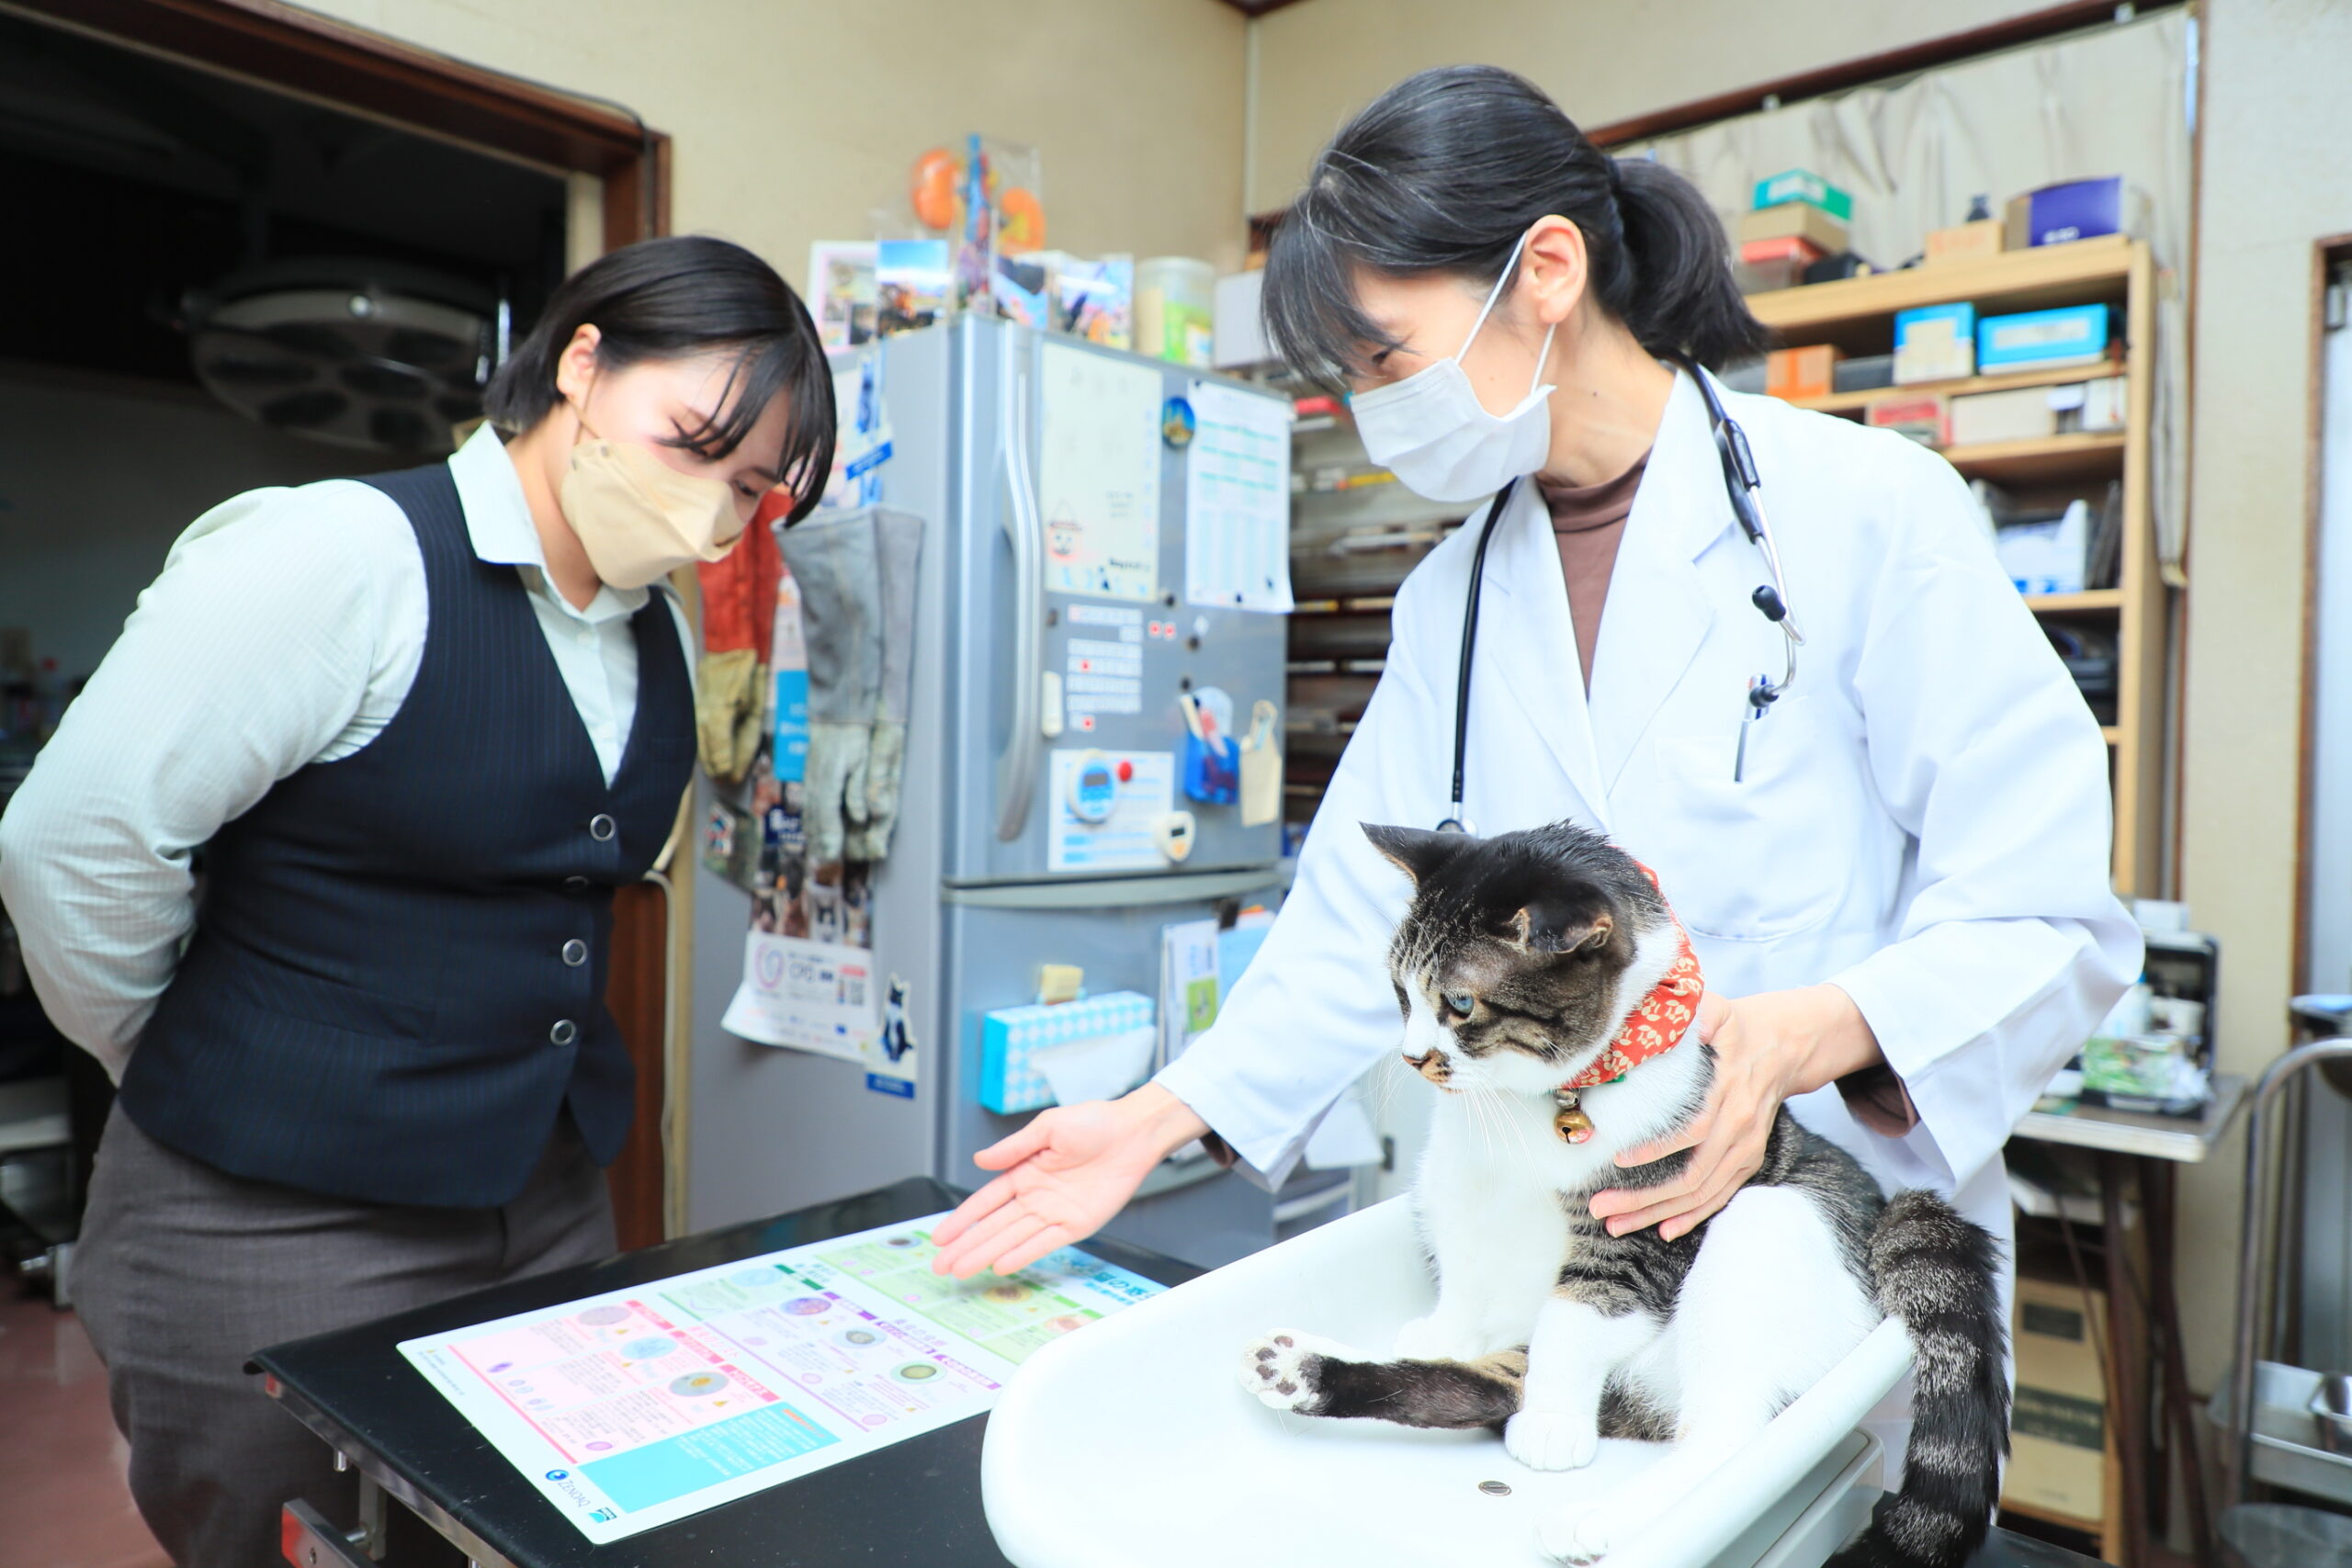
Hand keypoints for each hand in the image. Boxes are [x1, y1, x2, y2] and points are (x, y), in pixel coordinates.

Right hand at [928, 1083, 1209, 1278]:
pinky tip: (1001, 1265)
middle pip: (993, 1226)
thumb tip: (979, 1161)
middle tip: (940, 1265)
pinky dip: (1023, 1254)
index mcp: (1024, 1172)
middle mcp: (1036, 1196)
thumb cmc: (1094, 1122)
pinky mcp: (1077, 1224)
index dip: (962, 1219)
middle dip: (966, 1246)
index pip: (985, 1201)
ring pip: (1013, 1238)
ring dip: (986, 1254)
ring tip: (961, 1271)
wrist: (1133, 1133)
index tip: (940, 1236)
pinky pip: (1045, 1242)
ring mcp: (1055, 1213)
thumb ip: (1014, 1147)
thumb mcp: (1048, 1127)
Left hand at [1586, 984, 1879, 1241]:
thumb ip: (1692, 1013)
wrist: (1785, 1045)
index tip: (1619, 1158)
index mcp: (1730, 1091)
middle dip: (1646, 1197)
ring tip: (1617, 1225)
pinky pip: (1720, 1196)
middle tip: (1601, 1209)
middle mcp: (1741, 1127)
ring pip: (1703, 1193)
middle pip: (1693, 1175)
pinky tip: (1663, 1229)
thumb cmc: (1737, 1026)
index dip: (1658, 1148)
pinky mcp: (1749, 1160)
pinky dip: (1693, 1216)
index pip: (1694, 1129)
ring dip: (1659, 1213)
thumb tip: (1666, 1014)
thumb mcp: (1715, 1009)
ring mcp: (1747, 1148)